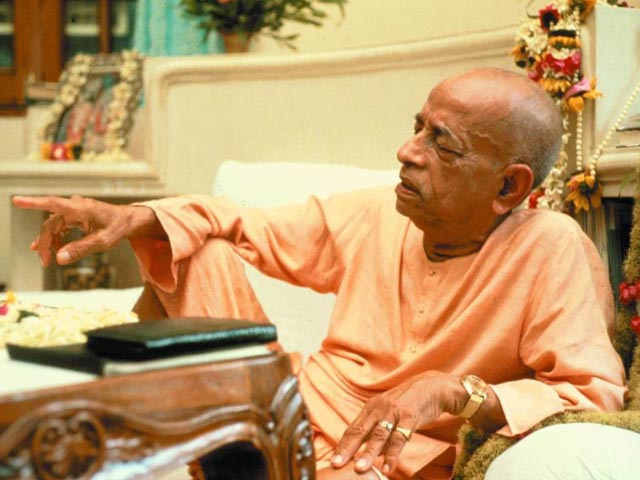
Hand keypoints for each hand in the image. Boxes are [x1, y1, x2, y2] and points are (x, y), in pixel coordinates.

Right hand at [11, 195, 161, 266]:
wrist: (128, 220)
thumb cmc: (118, 228)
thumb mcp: (102, 242)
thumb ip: (81, 249)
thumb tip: (59, 258)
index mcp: (80, 208)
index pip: (52, 204)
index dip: (33, 203)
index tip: (16, 200)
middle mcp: (74, 207)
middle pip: (50, 224)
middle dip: (45, 243)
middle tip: (45, 262)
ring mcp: (74, 211)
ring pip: (54, 226)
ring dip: (50, 242)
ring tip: (47, 259)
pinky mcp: (76, 216)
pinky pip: (60, 226)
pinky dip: (57, 238)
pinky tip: (54, 249)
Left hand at [330, 371, 461, 476]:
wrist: (433, 386)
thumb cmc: (410, 401)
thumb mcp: (389, 410)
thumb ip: (378, 427)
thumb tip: (367, 449)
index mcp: (372, 408)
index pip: (353, 429)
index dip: (342, 445)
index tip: (333, 461)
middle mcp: (379, 408)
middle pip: (360, 431)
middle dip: (347, 449)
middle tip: (336, 465)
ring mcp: (394, 412)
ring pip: (379, 435)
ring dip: (368, 453)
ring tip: (360, 469)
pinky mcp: (410, 416)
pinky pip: (400, 438)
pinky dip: (393, 454)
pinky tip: (388, 467)